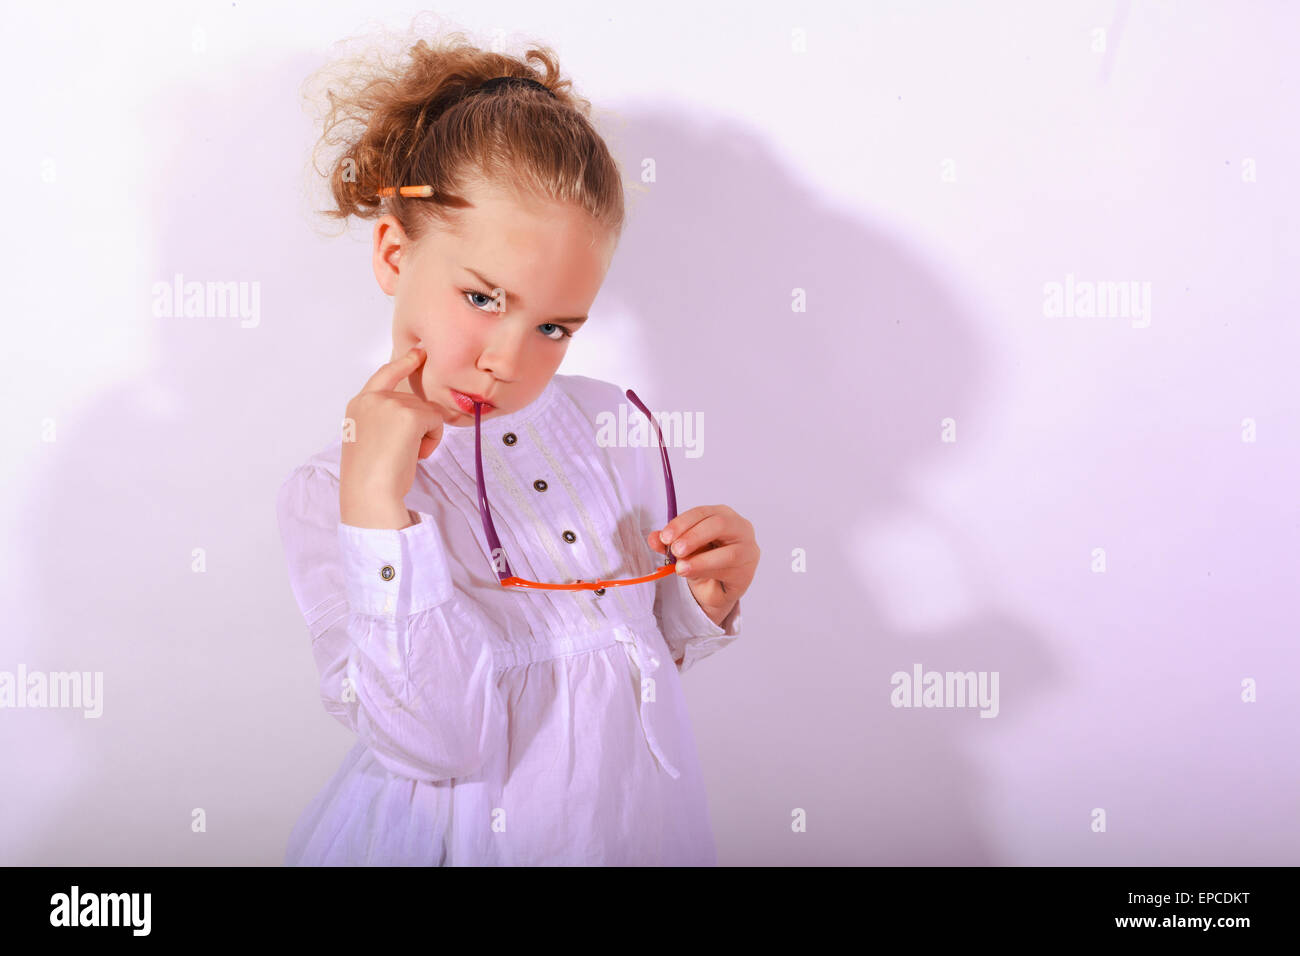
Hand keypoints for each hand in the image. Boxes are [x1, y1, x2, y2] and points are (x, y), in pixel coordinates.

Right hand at [339, 347, 446, 528]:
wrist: (369, 491)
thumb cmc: (369, 476)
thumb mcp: (370, 438)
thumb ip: (385, 421)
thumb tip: (416, 418)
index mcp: (359, 404)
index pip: (385, 374)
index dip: (404, 364)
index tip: (418, 353)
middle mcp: (373, 398)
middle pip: (415, 401)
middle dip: (418, 426)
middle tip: (401, 451)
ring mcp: (391, 403)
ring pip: (429, 411)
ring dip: (425, 435)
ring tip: (404, 454)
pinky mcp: (409, 413)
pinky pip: (437, 419)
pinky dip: (432, 439)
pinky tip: (415, 454)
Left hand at [646, 505, 758, 626]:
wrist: (714, 589)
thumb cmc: (702, 560)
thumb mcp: (682, 550)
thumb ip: (668, 543)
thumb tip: (653, 538)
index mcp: (723, 515)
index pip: (703, 512)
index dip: (682, 523)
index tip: (664, 537)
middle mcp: (740, 528)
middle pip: (719, 524)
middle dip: (694, 536)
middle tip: (675, 550)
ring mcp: (748, 550)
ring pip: (728, 552)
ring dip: (701, 560)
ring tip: (680, 568)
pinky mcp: (747, 572)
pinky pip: (729, 572)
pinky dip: (708, 572)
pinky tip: (693, 574)